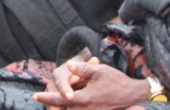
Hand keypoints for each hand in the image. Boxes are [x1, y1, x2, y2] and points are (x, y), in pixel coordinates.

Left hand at [34, 58, 149, 109]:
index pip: (60, 100)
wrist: (134, 95)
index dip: (46, 98)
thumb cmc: (116, 81)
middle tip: (42, 99)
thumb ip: (82, 68)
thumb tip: (68, 64)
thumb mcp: (99, 71)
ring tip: (52, 102)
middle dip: (53, 106)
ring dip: (62, 107)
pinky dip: (72, 108)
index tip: (35, 95)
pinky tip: (67, 104)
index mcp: (85, 99)